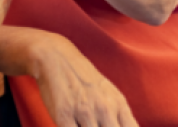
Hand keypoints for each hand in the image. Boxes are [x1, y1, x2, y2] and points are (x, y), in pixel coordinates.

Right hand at [0, 27, 137, 126]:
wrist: (57, 58)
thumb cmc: (84, 79)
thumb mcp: (109, 94)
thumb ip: (120, 116)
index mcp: (118, 104)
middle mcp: (104, 108)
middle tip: (94, 124)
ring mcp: (85, 112)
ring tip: (82, 122)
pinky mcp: (64, 115)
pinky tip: (72, 124)